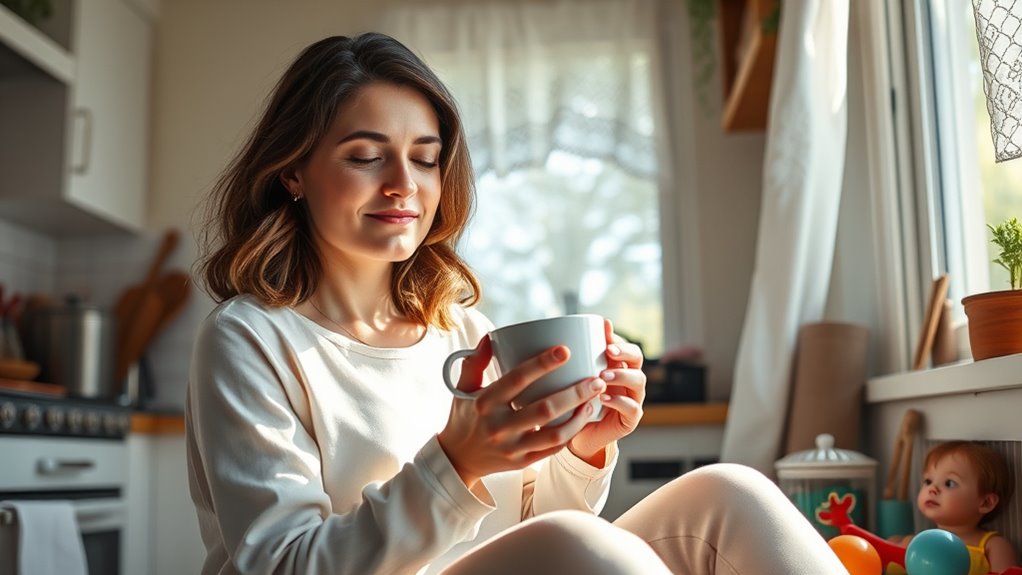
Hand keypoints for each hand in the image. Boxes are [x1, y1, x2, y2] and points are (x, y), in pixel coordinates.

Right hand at [437, 335, 606, 488]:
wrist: (457, 458)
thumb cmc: (465, 416)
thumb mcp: (463, 388)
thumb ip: (475, 362)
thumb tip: (491, 337)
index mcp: (485, 403)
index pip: (517, 380)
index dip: (542, 364)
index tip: (565, 350)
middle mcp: (498, 427)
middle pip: (544, 409)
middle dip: (574, 393)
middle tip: (596, 379)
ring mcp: (511, 447)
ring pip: (553, 434)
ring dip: (578, 416)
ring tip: (595, 399)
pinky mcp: (521, 462)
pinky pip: (552, 449)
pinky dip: (570, 433)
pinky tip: (583, 418)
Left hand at [567, 319, 645, 465]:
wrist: (578, 436)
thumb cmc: (575, 402)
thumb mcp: (573, 379)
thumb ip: (575, 361)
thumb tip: (564, 338)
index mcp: (618, 367)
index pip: (626, 345)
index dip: (618, 338)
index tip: (604, 333)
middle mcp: (629, 380)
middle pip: (637, 358)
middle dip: (624, 352)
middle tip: (608, 351)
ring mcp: (633, 399)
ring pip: (638, 381)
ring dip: (621, 375)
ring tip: (603, 376)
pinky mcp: (630, 419)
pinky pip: (632, 408)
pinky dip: (618, 401)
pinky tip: (603, 397)